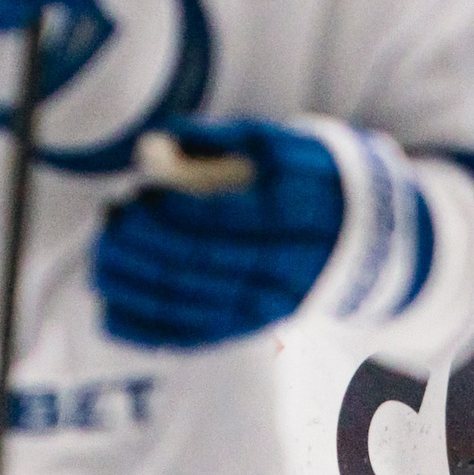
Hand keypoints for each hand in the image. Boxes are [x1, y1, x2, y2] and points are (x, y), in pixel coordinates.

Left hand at [95, 116, 378, 349]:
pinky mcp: (255, 326)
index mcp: (292, 211)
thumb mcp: (282, 144)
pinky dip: (148, 328)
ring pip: (191, 303)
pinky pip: (196, 335)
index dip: (168, 212)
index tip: (136, 195)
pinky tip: (111, 313)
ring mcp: (269, 303)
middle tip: (110, 223)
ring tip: (101, 259)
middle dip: (142, 246)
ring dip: (135, 285)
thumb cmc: (311, 178)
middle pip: (198, 263)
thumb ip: (221, 139)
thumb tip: (158, 139)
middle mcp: (283, 265)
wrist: (372, 235)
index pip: (219, 218)